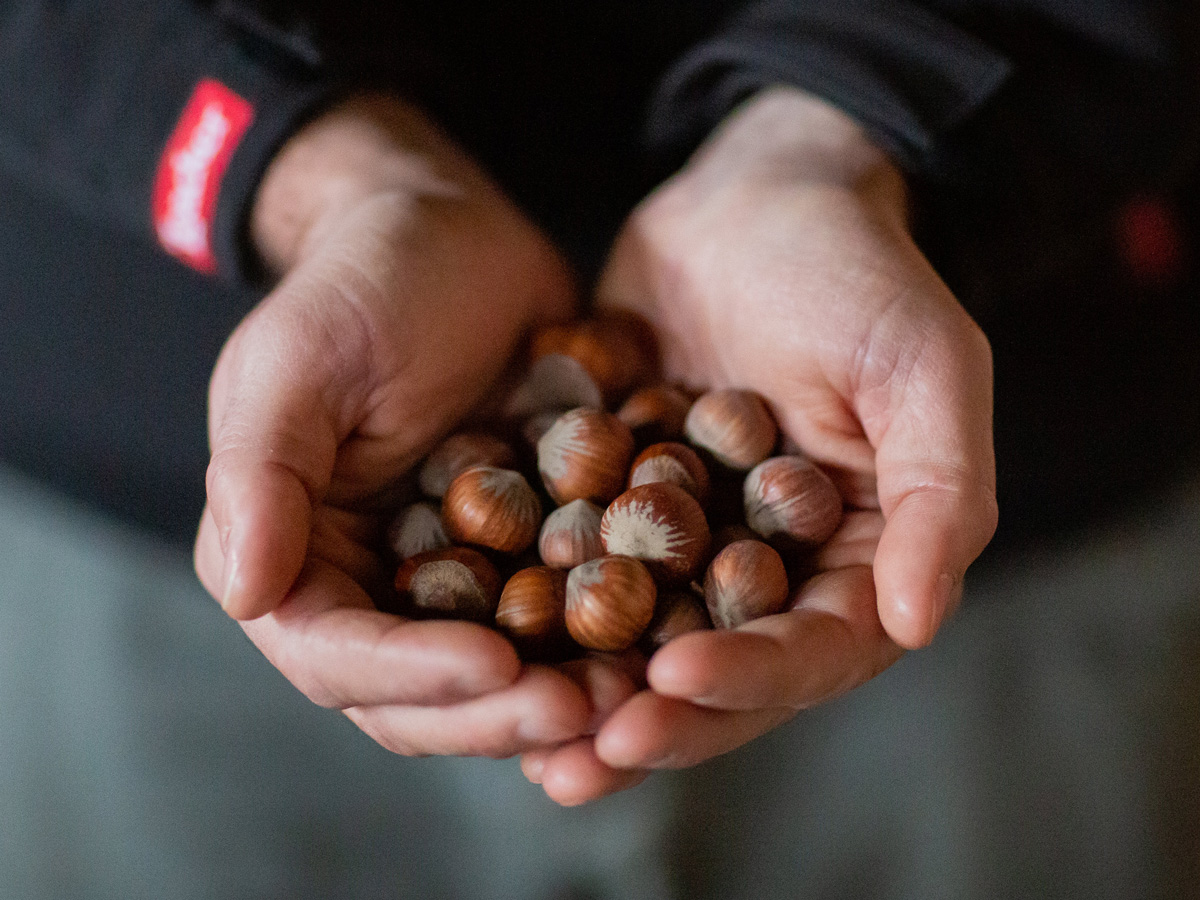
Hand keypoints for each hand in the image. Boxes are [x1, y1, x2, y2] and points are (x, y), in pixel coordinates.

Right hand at [193, 94, 594, 757]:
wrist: (459, 235)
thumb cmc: (368, 280)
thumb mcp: (302, 359)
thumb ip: (263, 473)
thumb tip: (243, 595)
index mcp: (293, 553)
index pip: (334, 653)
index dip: (411, 673)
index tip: (496, 665)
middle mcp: (369, 585)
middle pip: (419, 695)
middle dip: (496, 711)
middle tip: (585, 708)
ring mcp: (453, 579)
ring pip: (496, 679)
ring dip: (559, 699)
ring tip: (634, 693)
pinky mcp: (525, 556)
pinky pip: (562, 622)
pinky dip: (604, 643)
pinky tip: (665, 643)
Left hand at [522, 86, 997, 803]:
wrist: (757, 195)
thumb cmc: (859, 271)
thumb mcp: (923, 367)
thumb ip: (939, 493)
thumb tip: (919, 622)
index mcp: (859, 559)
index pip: (810, 649)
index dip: (747, 679)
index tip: (672, 681)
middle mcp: (773, 570)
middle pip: (717, 673)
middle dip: (653, 720)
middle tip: (580, 759)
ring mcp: (689, 544)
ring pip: (639, 643)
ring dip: (586, 701)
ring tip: (528, 745)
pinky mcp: (619, 505)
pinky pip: (576, 573)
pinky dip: (536, 618)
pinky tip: (481, 652)